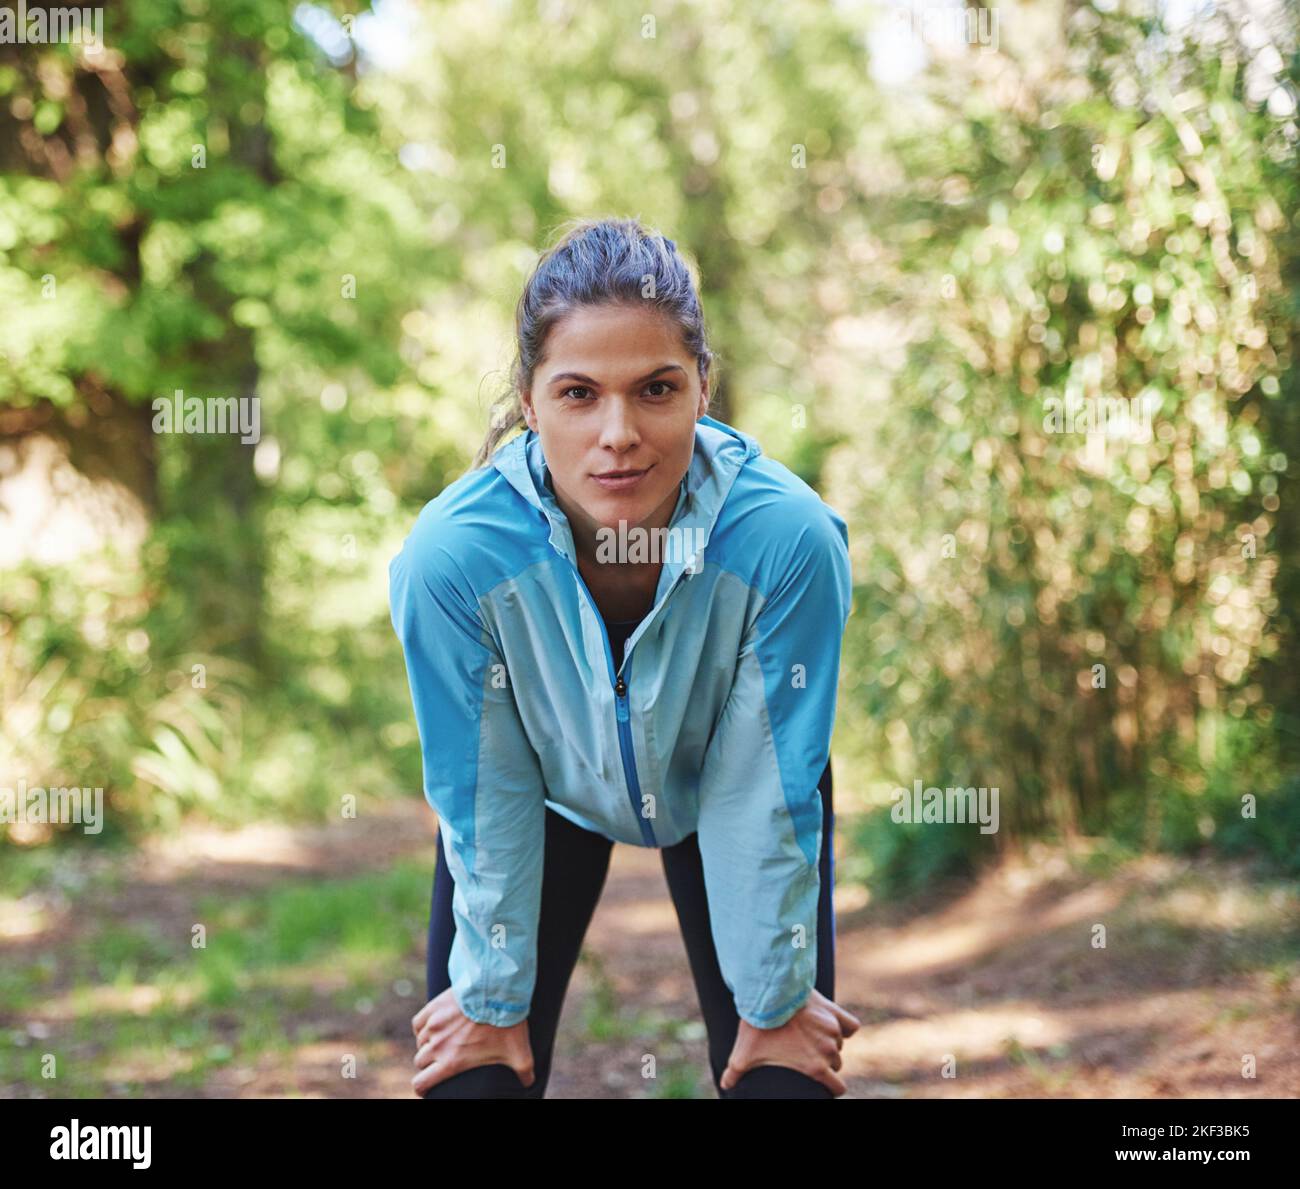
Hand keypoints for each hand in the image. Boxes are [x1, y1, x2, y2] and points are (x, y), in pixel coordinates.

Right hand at [410, 986, 535, 1096]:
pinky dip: (423, 1027)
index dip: (422, 1089)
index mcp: (451, 1062)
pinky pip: (418, 1023)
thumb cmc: (507, 1025)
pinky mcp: (433, 1007)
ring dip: (427, 1045)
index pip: (421, 1084)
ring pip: (420, 1042)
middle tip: (441, 1061)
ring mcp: (433, 1025)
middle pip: (420, 1062)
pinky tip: (433, 1026)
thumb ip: (524, 1072)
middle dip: (428, 1065)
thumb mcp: (520, 1054)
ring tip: (442, 1042)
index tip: (427, 1088)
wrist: (497, 990)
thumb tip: (529, 1082)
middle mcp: (437, 1045)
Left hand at [719, 988, 859, 1095]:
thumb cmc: (757, 1026)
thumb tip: (725, 1085)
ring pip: (839, 1043)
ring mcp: (833, 1030)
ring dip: (829, 1041)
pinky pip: (851, 1025)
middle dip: (825, 1060)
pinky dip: (845, 1025)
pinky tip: (832, 1024)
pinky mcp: (833, 1012)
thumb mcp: (743, 1053)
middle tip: (805, 1051)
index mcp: (815, 1067)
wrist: (768, 993)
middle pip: (836, 1064)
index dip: (830, 1086)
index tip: (819, 1080)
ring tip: (809, 1034)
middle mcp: (829, 1050)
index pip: (838, 1088)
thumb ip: (735, 1073)